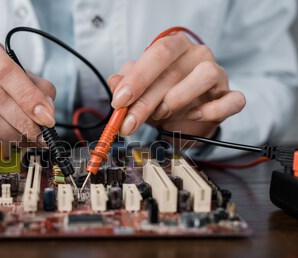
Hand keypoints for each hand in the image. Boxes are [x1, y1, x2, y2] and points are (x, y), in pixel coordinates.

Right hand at [0, 35, 55, 143]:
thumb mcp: (21, 76)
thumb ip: (39, 89)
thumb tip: (46, 113)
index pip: (5, 70)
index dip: (29, 97)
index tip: (46, 117)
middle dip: (23, 120)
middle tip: (40, 134)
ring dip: (11, 134)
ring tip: (26, 138)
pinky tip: (5, 139)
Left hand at [109, 32, 245, 137]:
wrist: (184, 116)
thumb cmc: (160, 96)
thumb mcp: (139, 90)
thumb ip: (125, 85)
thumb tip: (114, 81)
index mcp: (174, 47)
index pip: (158, 53)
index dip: (137, 78)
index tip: (120, 101)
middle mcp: (198, 55)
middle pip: (174, 71)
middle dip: (145, 102)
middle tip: (129, 122)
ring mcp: (218, 75)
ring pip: (206, 75)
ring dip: (178, 98)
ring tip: (161, 114)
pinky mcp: (230, 97)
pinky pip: (232, 100)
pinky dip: (211, 111)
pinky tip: (192, 117)